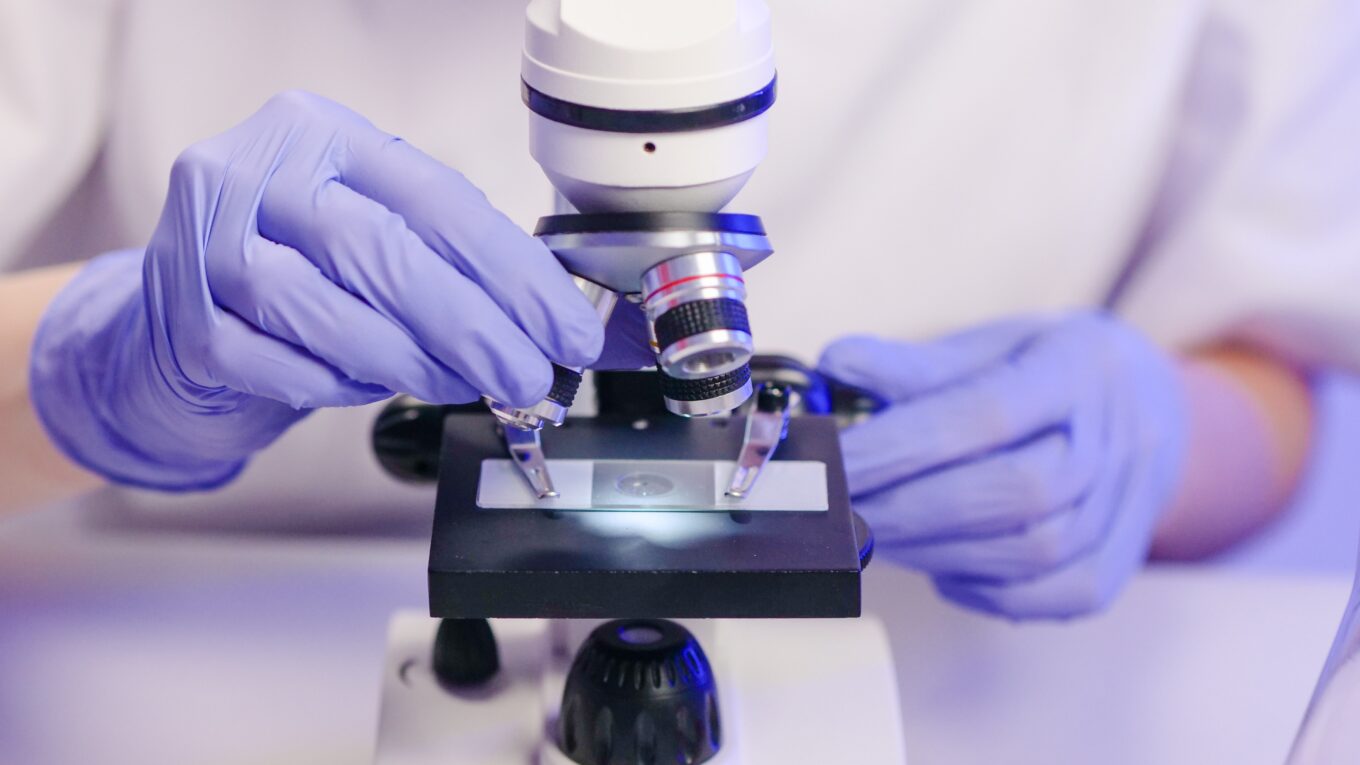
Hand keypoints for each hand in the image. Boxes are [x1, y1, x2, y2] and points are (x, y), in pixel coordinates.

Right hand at [30, 90, 619, 489]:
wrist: (176, 324)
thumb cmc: (300, 271)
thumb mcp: (374, 234)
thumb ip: (456, 263)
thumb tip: (566, 326)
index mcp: (320, 134)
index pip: (437, 202)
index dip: (515, 274)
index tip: (569, 330)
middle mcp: (254, 173)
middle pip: (383, 251)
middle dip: (474, 325)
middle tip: (527, 376)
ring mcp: (206, 245)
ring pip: (327, 310)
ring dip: (411, 360)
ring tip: (458, 383)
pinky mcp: (185, 322)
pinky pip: (283, 366)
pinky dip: (341, 385)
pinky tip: (368, 385)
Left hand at [818, 312, 1188, 618]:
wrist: (1141, 404)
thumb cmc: (1037, 372)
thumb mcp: (984, 347)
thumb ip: (912, 364)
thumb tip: (833, 362)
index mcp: (1078, 367)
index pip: (984, 415)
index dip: (898, 446)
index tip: (828, 464)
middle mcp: (1118, 438)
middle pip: (1014, 491)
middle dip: (907, 508)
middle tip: (837, 511)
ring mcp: (1127, 507)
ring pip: (1032, 552)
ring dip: (935, 552)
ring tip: (875, 534)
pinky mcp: (1117, 565)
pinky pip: (1050, 596)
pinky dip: (984, 590)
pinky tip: (939, 568)